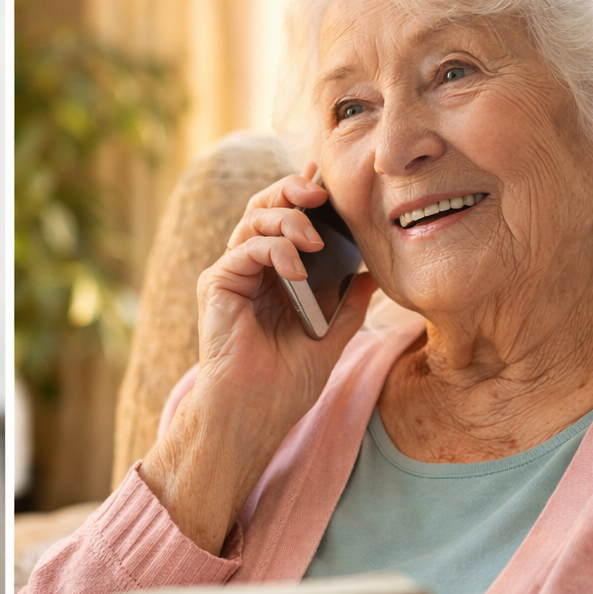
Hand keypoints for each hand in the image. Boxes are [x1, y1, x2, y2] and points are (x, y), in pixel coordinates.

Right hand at [139, 161, 376, 552]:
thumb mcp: (333, 337)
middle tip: (322, 193)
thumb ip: (350, 303)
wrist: (256, 414)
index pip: (288, 220)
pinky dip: (275, 250)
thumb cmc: (286, 384)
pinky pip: (246, 249)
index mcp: (275, 275)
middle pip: (266, 207)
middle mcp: (250, 269)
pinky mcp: (217, 285)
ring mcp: (232, 275)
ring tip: (315, 238)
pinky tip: (296, 268)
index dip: (306, 192)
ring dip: (288, 219)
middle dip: (294, 190)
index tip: (329, 179)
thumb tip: (375, 275)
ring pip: (254, 219)